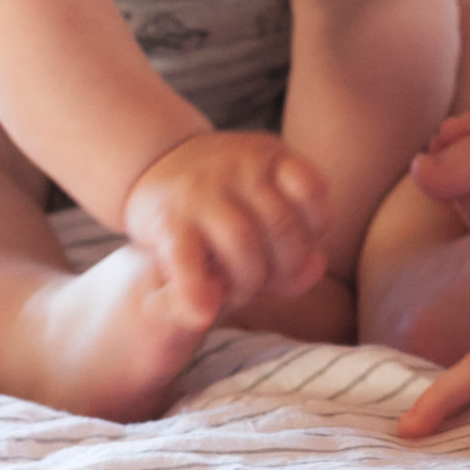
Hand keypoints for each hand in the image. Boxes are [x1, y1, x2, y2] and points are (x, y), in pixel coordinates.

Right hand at [121, 131, 330, 324]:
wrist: (151, 162)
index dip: (314, 226)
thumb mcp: (263, 197)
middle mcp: (237, 168)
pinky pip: (187, 258)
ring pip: (242, 241)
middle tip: (270, 278)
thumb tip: (317, 268)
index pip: (311, 189)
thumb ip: (295, 235)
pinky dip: (196, 289)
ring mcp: (202, 194)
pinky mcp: (168, 223)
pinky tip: (204, 313)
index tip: (302, 241)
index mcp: (267, 156)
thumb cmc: (223, 195)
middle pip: (281, 224)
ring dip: (249, 281)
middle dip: (285, 265)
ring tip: (241, 292)